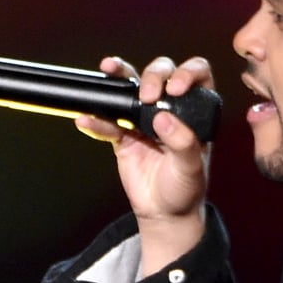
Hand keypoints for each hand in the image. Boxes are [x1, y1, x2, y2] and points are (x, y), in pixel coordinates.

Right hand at [74, 55, 213, 260]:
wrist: (163, 212)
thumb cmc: (186, 188)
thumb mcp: (192, 167)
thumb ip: (182, 142)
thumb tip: (162, 118)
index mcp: (195, 110)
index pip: (196, 75)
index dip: (186, 73)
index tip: (175, 89)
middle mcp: (170, 108)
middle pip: (160, 74)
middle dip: (152, 76)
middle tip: (146, 97)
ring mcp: (144, 119)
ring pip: (130, 88)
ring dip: (118, 76)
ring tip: (108, 69)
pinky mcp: (123, 135)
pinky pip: (107, 122)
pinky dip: (96, 121)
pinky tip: (86, 120)